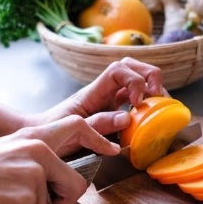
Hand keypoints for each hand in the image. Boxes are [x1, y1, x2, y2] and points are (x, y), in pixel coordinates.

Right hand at [0, 115, 117, 203]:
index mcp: (34, 139)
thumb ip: (37, 161)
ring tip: (2, 202)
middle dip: (62, 202)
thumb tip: (58, 180)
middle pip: (75, 186)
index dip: (97, 138)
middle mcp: (39, 156)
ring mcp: (34, 180)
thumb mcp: (7, 151)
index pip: (77, 128)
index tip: (109, 149)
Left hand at [32, 58, 165, 153]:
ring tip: (160, 106)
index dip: (134, 80)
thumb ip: (98, 124)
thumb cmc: (53, 133)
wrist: (42, 138)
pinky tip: (151, 116)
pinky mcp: (113, 112)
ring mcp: (109, 100)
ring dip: (152, 87)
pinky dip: (147, 103)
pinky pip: (134, 99)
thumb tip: (126, 117)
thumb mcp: (73, 130)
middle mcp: (104, 91)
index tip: (138, 102)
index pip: (118, 69)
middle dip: (150, 75)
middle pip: (131, 65)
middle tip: (157, 97)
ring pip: (136, 79)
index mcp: (93, 91)